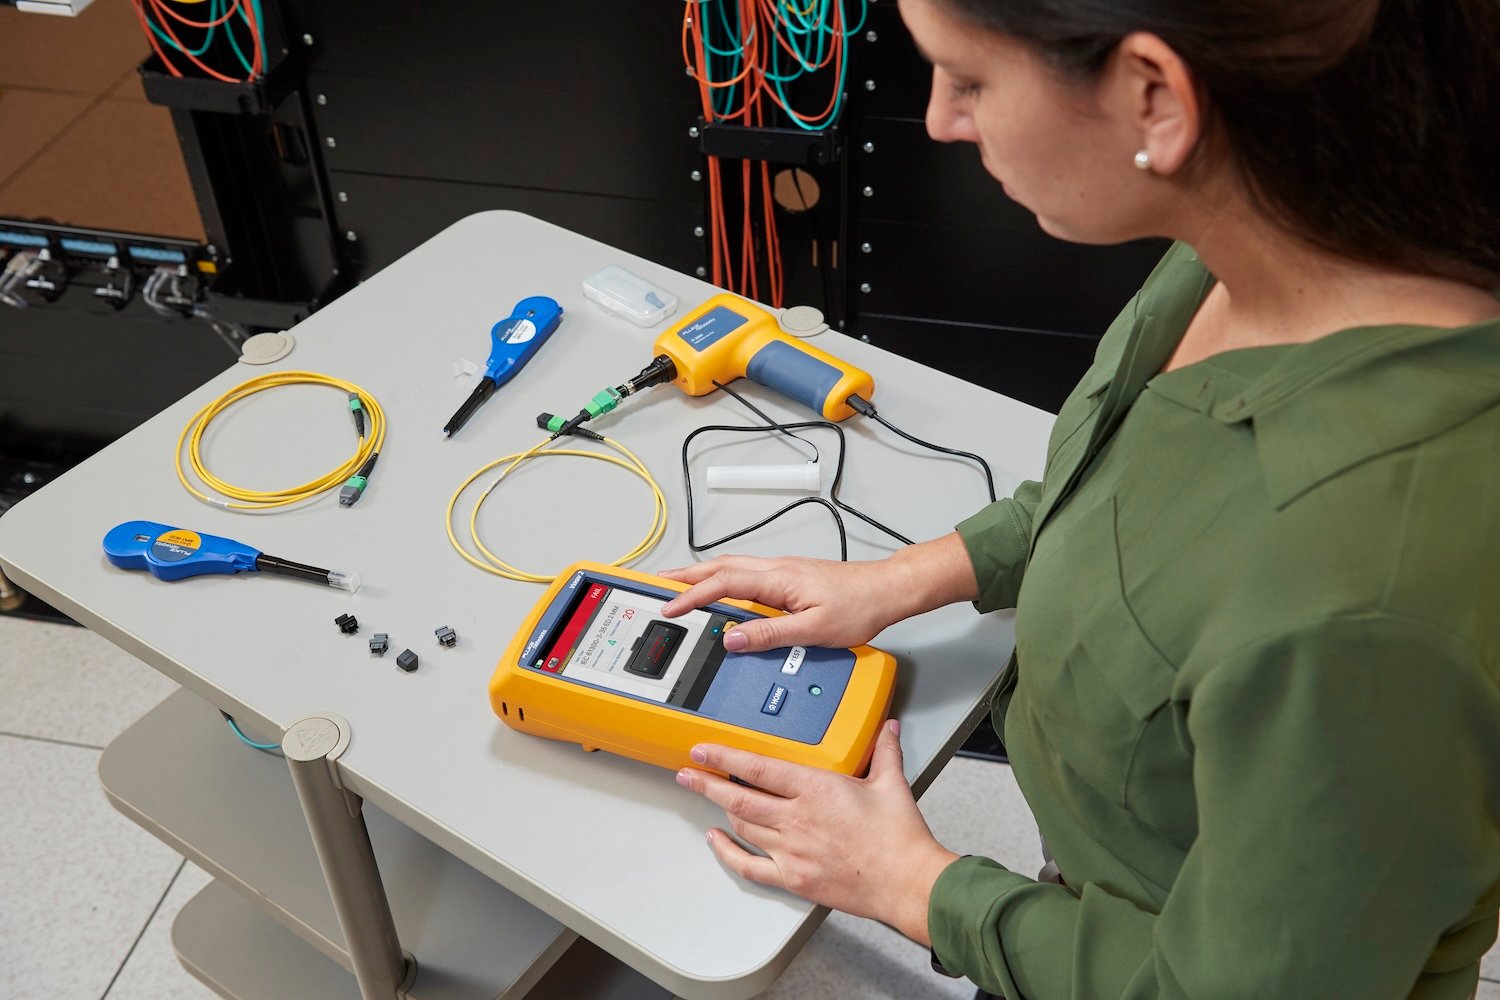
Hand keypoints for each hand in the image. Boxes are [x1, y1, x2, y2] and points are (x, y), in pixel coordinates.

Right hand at [659, 535, 977, 652]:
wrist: (887, 592)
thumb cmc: (859, 607)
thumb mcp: (814, 630)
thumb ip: (770, 635)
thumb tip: (733, 640)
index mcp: (777, 579)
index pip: (722, 583)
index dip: (691, 596)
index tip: (669, 608)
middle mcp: (776, 570)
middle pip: (718, 568)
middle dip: (683, 576)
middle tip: (655, 586)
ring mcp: (781, 573)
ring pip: (730, 570)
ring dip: (700, 577)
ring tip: (676, 588)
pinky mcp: (788, 580)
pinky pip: (744, 577)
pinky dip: (721, 582)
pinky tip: (718, 592)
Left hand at [675, 720, 959, 944]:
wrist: (906, 882)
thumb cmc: (899, 838)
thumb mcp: (891, 784)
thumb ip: (884, 752)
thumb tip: (886, 729)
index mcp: (816, 789)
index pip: (758, 768)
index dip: (724, 757)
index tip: (704, 750)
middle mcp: (796, 818)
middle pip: (739, 797)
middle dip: (708, 783)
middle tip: (688, 773)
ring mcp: (791, 850)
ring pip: (743, 826)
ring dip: (720, 810)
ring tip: (706, 796)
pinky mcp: (794, 878)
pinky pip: (750, 866)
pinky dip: (728, 853)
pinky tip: (717, 842)